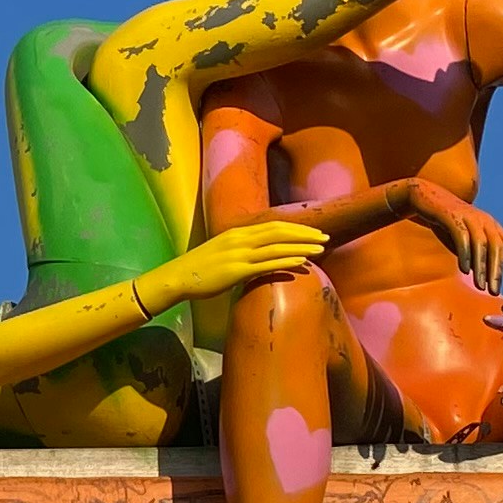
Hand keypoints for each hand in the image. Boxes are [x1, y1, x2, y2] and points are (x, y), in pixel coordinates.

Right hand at [143, 219, 329, 312]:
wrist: (177, 277)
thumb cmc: (199, 268)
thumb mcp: (222, 251)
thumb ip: (241, 249)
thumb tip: (260, 253)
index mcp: (237, 233)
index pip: (273, 225)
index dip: (296, 228)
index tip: (313, 232)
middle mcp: (240, 239)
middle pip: (279, 232)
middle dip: (304, 234)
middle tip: (325, 238)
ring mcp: (238, 254)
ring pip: (276, 246)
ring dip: (301, 247)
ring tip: (320, 249)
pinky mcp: (236, 271)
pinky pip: (266, 264)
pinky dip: (285, 261)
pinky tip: (301, 262)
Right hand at [402, 182, 502, 293]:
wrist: (426, 197)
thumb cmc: (448, 224)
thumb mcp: (467, 242)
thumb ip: (476, 256)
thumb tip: (484, 277)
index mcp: (492, 227)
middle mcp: (485, 221)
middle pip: (497, 247)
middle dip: (497, 271)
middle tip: (495, 291)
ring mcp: (469, 218)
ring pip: (481, 244)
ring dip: (482, 267)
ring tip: (481, 286)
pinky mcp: (453, 217)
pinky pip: (462, 238)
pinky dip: (465, 254)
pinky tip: (464, 270)